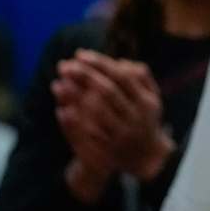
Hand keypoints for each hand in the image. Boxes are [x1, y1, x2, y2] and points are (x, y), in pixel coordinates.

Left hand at [54, 52, 172, 181]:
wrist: (146, 156)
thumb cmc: (144, 119)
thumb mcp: (152, 97)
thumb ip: (141, 77)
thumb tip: (120, 61)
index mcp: (146, 101)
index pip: (122, 77)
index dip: (101, 64)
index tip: (80, 53)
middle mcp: (135, 117)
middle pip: (107, 92)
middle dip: (85, 76)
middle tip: (65, 65)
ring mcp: (121, 134)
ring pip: (95, 112)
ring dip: (75, 97)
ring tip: (58, 82)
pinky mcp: (107, 149)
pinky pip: (87, 134)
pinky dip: (73, 122)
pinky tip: (61, 109)